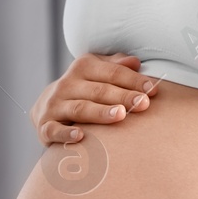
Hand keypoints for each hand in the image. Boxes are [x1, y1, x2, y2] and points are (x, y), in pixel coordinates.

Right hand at [32, 52, 156, 146]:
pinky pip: (54, 130)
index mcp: (83, 67)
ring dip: (101, 112)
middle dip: (123, 96)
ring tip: (121, 115)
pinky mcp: (44, 126)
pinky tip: (80, 136)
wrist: (46, 107)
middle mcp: (67, 84)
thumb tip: (136, 62)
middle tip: (143, 104)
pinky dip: (66, 134)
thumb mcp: (98, 72)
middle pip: (99, 90)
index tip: (153, 90)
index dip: (134, 80)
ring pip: (80, 108)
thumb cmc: (84, 89)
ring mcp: (54, 105)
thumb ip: (116, 66)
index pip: (112, 72)